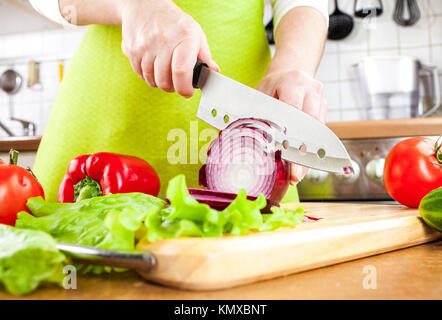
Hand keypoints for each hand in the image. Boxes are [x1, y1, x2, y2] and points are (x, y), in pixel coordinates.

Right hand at [119, 0, 218, 97]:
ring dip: (160, 82)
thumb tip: (213, 72)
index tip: (188, 92)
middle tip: (177, 83)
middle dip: (173, 88)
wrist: (145, 5)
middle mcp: (163, 41)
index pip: (182, 72)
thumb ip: (205, 55)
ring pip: (152, 80)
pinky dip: (148, 76)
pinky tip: (154, 67)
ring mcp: (145, 46)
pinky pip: (140, 74)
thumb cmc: (174, 22)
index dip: (185, 88)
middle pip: (165, 81)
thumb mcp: (195, 33)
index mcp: (184, 38)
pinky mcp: (132, 50)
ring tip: (166, 73)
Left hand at [257, 66, 326, 184]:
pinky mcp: (324, 110)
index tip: (286, 156)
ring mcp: (321, 100)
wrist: (292, 71)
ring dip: (308, 156)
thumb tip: (251, 139)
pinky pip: (319, 134)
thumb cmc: (273, 85)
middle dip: (303, 154)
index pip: (293, 112)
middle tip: (295, 175)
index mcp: (293, 83)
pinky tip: (303, 166)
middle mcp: (312, 91)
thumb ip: (260, 113)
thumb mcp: (261, 93)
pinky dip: (311, 151)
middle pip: (310, 127)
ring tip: (298, 175)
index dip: (290, 137)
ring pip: (318, 134)